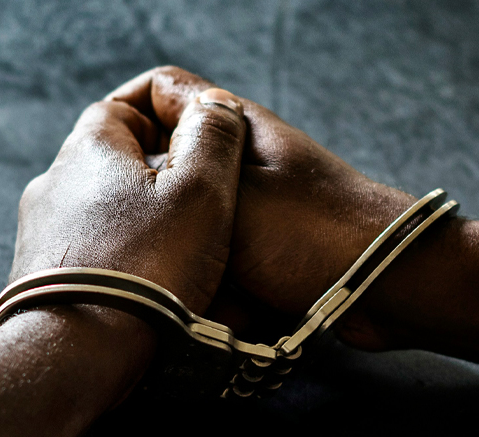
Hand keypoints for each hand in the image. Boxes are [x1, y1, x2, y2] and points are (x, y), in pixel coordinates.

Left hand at [10, 86, 247, 316]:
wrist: (75, 354)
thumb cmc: (145, 269)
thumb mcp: (201, 190)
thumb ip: (214, 137)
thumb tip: (214, 103)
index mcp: (88, 150)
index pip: (121, 106)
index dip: (164, 114)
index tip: (199, 142)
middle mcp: (53, 185)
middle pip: (111, 162)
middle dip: (156, 176)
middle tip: (201, 202)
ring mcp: (40, 235)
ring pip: (100, 212)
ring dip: (138, 222)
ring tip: (180, 251)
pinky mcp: (38, 280)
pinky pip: (88, 254)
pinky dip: (119, 259)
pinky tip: (146, 285)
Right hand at [108, 66, 415, 346]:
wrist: (385, 287)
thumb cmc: (309, 233)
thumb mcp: (227, 195)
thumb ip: (177, 172)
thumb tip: (128, 166)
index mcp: (233, 125)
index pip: (159, 92)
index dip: (122, 116)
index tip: (94, 161)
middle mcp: (242, 159)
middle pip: (170, 168)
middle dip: (152, 205)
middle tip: (132, 236)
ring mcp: (256, 206)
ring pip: (190, 225)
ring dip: (185, 254)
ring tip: (178, 277)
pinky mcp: (267, 250)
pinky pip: (218, 263)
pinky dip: (213, 282)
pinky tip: (212, 304)